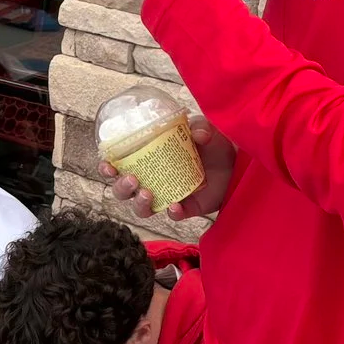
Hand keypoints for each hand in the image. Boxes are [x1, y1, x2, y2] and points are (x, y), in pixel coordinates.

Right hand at [103, 114, 234, 220]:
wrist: (236, 161)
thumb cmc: (212, 142)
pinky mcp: (186, 208)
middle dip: (121, 188)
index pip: (119, 165)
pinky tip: (175, 206)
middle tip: (131, 179)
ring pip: (142, 208)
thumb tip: (197, 134)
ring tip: (148, 193)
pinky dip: (172, 213)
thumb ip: (200, 127)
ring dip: (139, 203)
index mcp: (148, 158)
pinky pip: (173, 216)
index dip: (107, 168)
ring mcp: (167, 195)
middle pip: (124, 191)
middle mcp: (153, 179)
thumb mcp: (205, 128)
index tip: (107, 165)